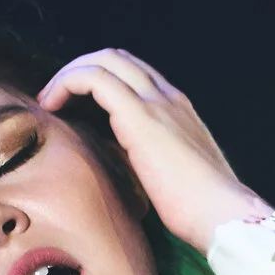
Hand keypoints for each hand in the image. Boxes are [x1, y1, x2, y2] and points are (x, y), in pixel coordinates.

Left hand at [39, 48, 271, 255]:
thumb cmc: (200, 209)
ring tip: (50, 100)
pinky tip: (52, 106)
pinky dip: (68, 84)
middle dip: (80, 69)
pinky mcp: (141, 117)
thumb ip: (142, 157)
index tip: (74, 106)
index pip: (134, 74)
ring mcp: (157, 103)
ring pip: (105, 60)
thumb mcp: (167, 174)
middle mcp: (168, 97)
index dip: (99, 80)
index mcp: (178, 109)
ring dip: (70, 74)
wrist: (224, 217)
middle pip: (117, 58)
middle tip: (56, 98)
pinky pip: (95, 79)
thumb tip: (112, 157)